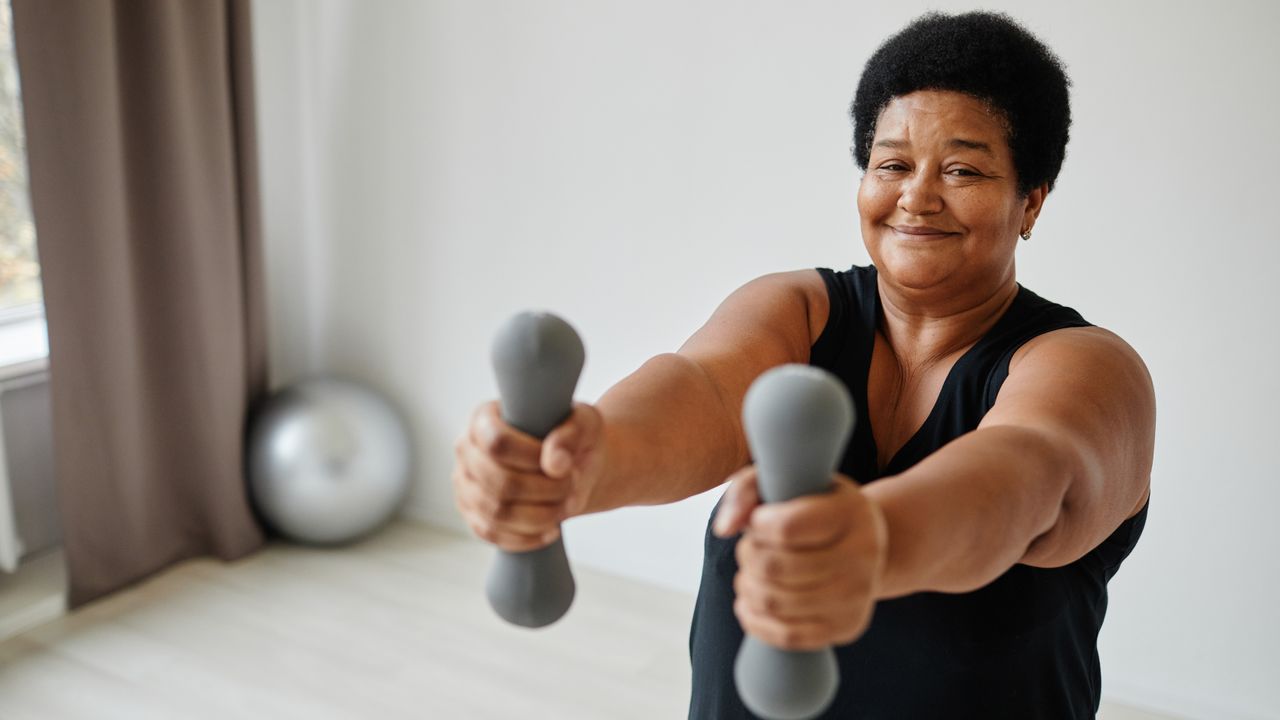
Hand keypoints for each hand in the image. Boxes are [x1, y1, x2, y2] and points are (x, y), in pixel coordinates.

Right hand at [453, 401, 604, 551]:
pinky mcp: (473, 515)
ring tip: (565, 505)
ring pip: (497, 513)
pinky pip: (493, 535)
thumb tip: (554, 463)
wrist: (572, 467)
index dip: (532, 458)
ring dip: (540, 515)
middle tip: (570, 487)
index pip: (497, 442)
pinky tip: (551, 530)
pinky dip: (527, 537)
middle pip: (499, 482)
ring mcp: (466, 486)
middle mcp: (466, 451)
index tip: (563, 464)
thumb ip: (571, 434)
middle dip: (544, 490)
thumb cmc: (573, 439)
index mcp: (484, 419)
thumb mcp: (583, 424)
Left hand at [713, 466, 887, 650]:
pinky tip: (750, 602)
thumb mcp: (785, 482)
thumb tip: (723, 529)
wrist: (862, 544)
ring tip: (750, 573)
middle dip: (747, 556)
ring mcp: (857, 597)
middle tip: (750, 548)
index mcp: (850, 513)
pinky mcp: (846, 628)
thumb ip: (746, 490)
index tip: (760, 521)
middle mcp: (862, 556)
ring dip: (747, 587)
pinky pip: (786, 637)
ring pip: (774, 603)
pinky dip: (755, 620)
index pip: (785, 529)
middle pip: (773, 568)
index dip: (757, 525)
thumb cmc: (814, 507)